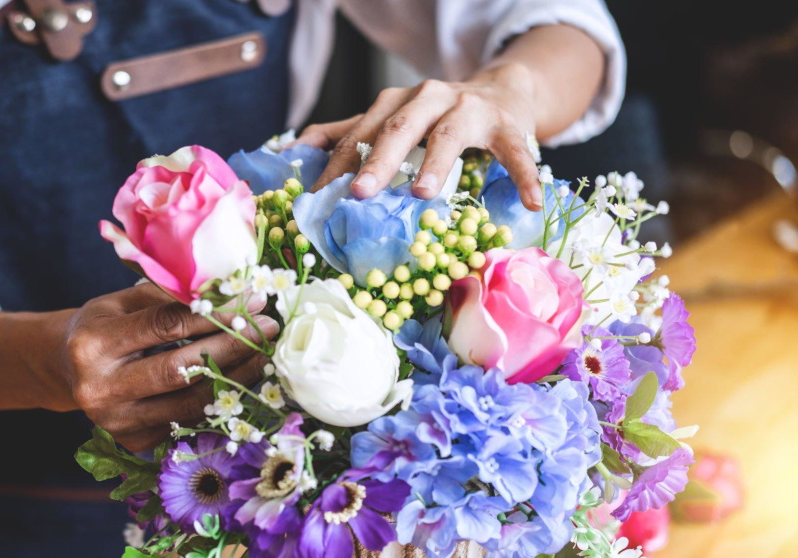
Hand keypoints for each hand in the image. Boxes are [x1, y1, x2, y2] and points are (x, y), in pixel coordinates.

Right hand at [62, 284, 277, 450]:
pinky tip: (242, 381)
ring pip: (190, 403)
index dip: (215, 313)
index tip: (252, 301)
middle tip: (267, 329)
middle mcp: (100, 388)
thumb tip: (232, 291)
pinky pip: (188, 421)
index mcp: (94, 344)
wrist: (66, 369)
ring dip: (235, 379)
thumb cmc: (103, 325)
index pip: (166, 326)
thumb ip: (169, 297)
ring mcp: (117, 422)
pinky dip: (219, 400)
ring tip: (264, 355)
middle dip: (232, 347)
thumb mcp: (122, 301)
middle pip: (180, 369)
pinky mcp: (134, 441)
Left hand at [295, 64, 542, 209]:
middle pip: (398, 127)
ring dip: (436, 164)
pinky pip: (515, 151)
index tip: (316, 197)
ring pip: (449, 134)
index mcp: (395, 102)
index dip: (337, 164)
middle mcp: (429, 98)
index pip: (360, 133)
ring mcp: (470, 109)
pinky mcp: (508, 124)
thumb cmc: (438, 116)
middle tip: (359, 192)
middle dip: (377, 159)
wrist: (503, 90)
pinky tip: (530, 202)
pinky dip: (523, 175)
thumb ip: (347, 132)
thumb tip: (292, 149)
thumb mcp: (392, 119)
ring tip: (423, 194)